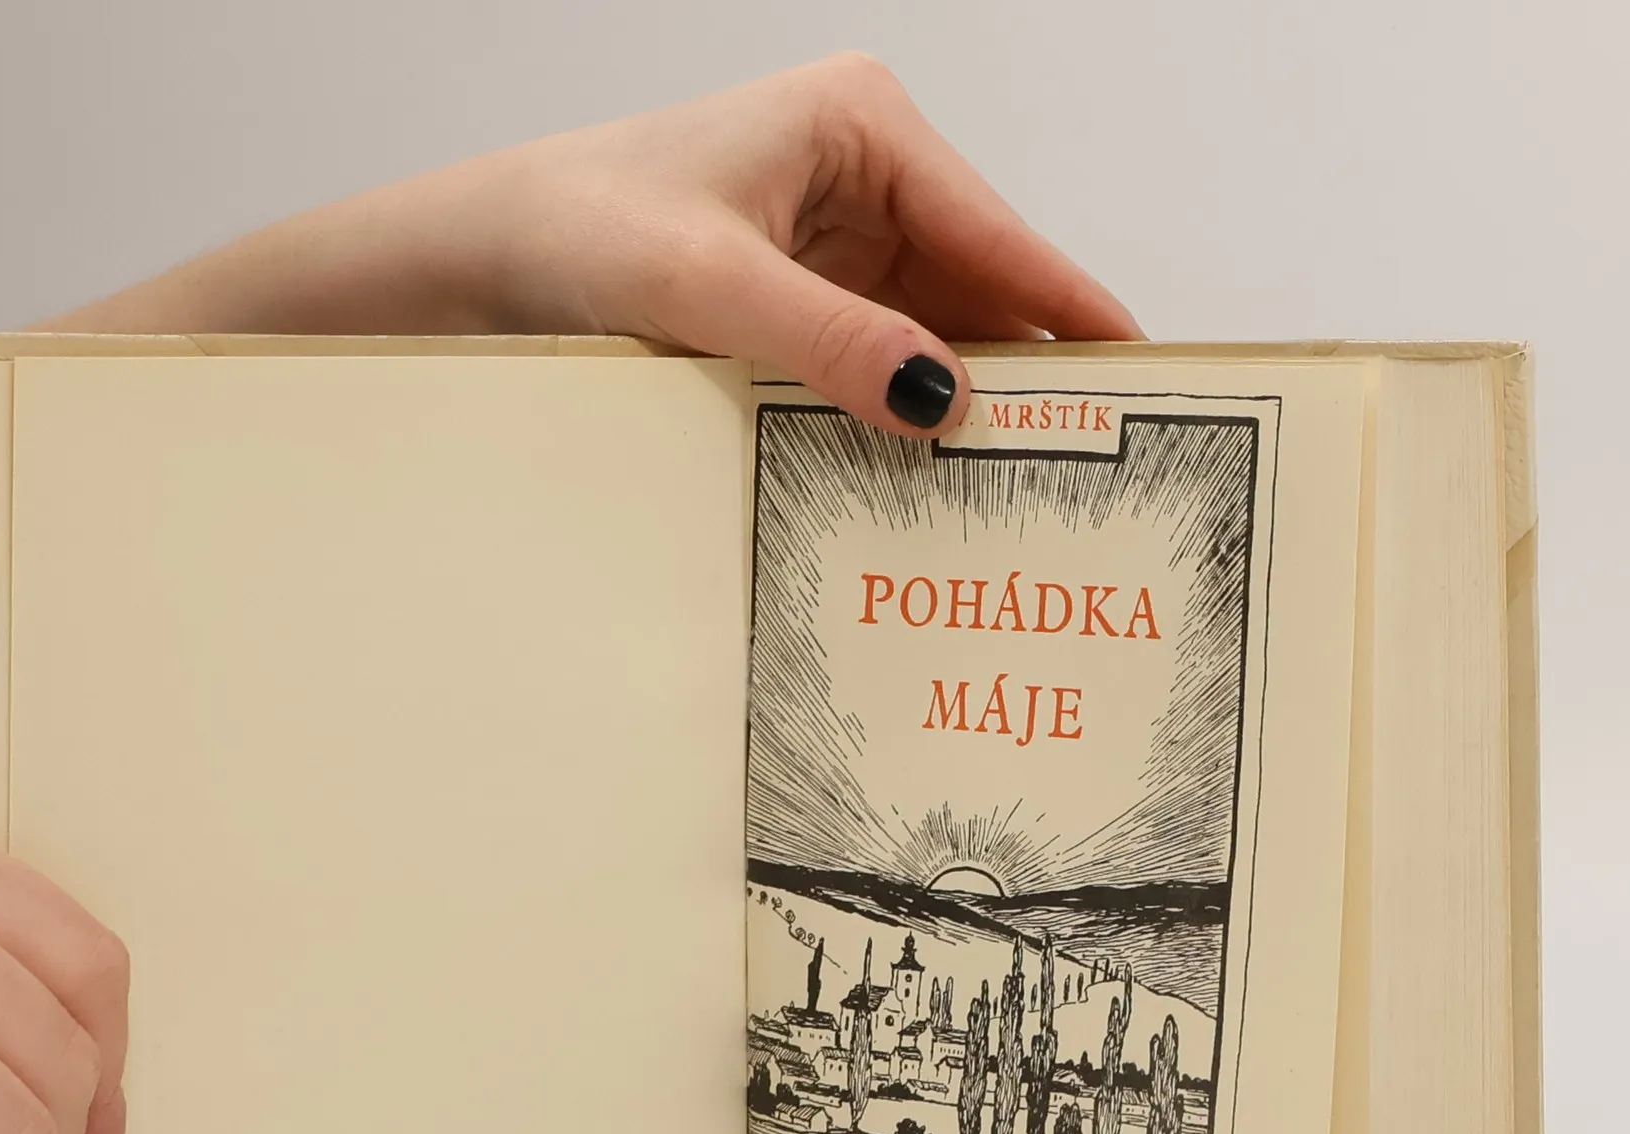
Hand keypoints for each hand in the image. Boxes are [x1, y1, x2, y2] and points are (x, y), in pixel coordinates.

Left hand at [70, 54, 1140, 437]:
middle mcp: (867, 181)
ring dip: (963, 415)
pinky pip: (879, 366)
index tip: (1156, 392)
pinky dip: (901, 423)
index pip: (1005, 240)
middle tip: (1088, 482)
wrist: (474, 264)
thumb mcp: (704, 286)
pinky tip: (927, 487)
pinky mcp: (800, 305)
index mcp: (867, 131)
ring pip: (935, 340)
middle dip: (1026, 383)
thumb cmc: (572, 230)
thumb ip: (828, 343)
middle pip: (983, 295)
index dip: (1080, 321)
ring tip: (1022, 505)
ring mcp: (836, 246)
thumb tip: (943, 400)